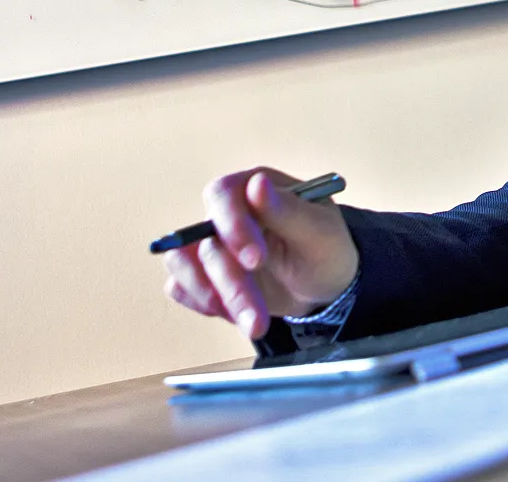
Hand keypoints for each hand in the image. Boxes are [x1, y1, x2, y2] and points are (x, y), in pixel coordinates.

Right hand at [161, 166, 358, 340]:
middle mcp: (226, 214)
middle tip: (258, 316)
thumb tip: (257, 183)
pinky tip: (234, 315)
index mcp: (253, 188)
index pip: (223, 195)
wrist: (324, 285)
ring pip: (187, 266)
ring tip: (252, 324)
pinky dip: (203, 304)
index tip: (255, 260)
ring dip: (215, 299)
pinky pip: (182, 287)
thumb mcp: (319, 230)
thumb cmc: (326, 248)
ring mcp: (211, 244)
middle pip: (205, 241)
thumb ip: (287, 209)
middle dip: (232, 283)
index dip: (232, 226)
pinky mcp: (204, 274)